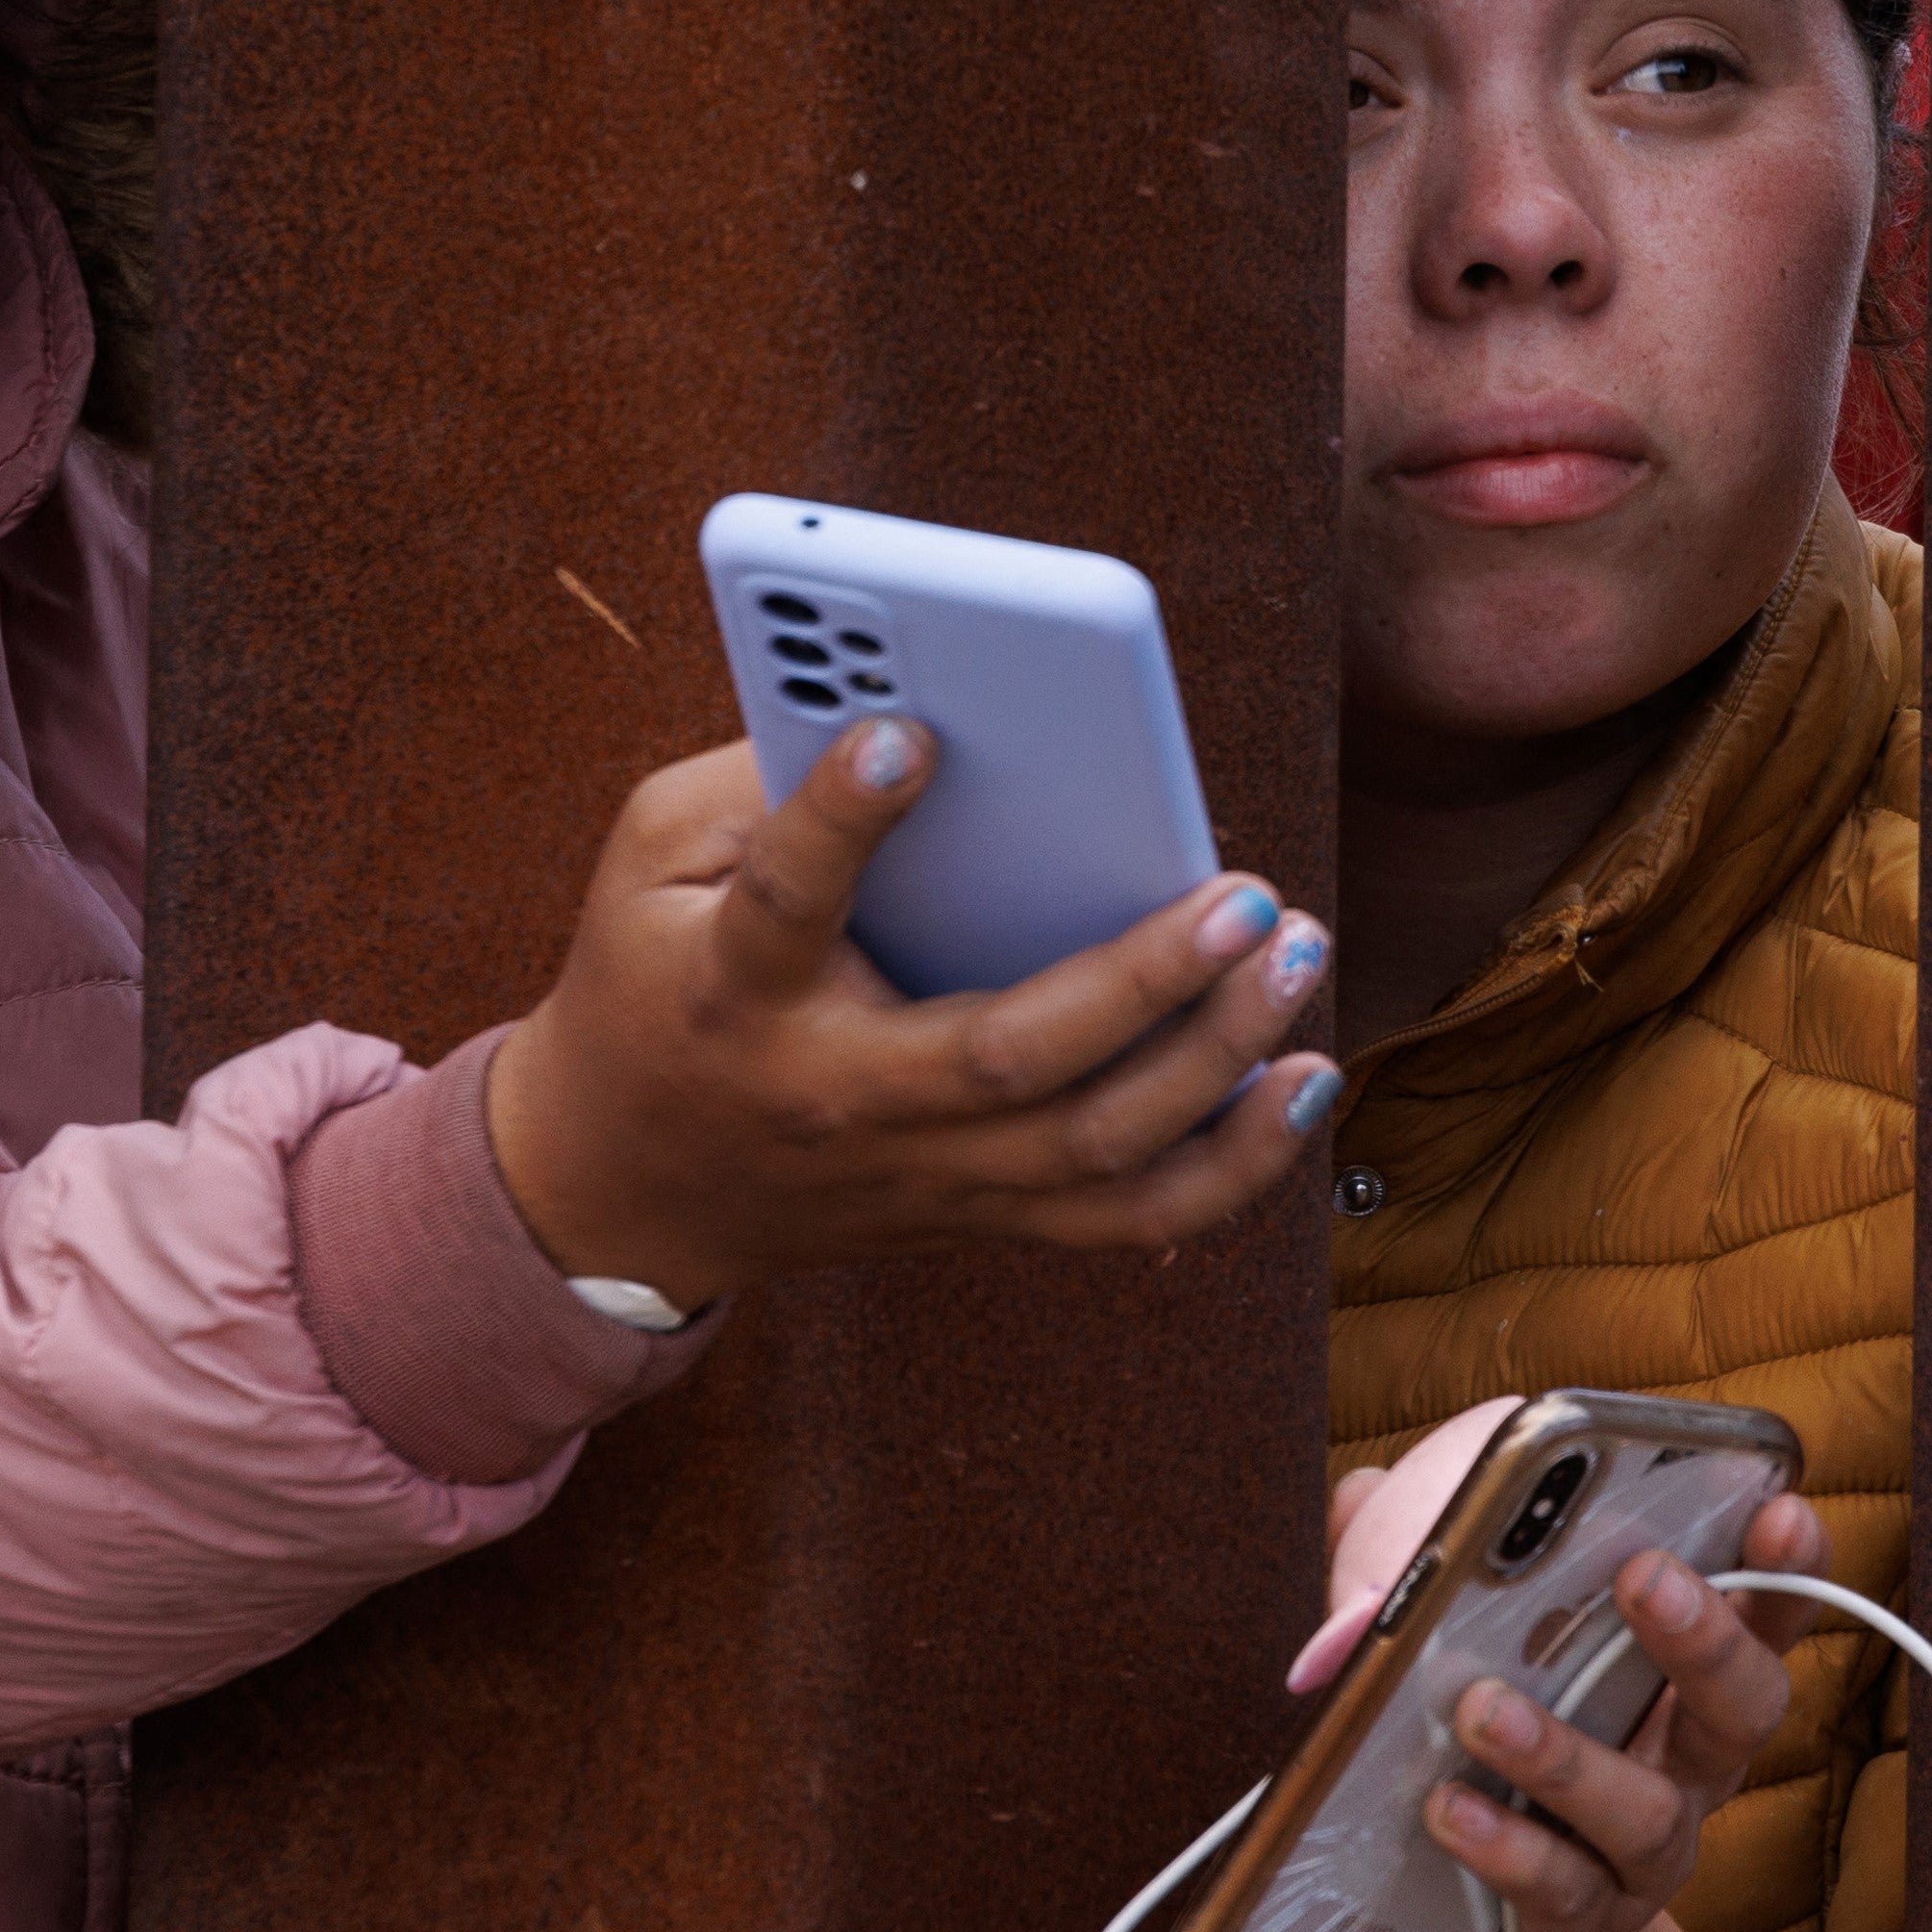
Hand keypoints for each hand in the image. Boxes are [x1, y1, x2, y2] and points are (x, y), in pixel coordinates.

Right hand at [484, 718, 1337, 1305]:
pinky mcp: (983, 1208)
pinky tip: (1304, 1077)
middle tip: (1242, 891)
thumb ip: (754, 781)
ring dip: (1215, 1062)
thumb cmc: (656, 979)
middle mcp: (843, 1097)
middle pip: (1003, 1058)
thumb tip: (914, 715)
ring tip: (1297, 955)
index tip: (908, 728)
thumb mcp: (650, 864)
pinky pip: (1128, 1216)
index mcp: (738, 992)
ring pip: (1091, 1148)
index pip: (787, 906)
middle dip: (1137, 978)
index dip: (839, 820)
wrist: (627, 1186)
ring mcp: (925, 1172)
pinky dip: (1232, 1165)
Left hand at [1418, 1492, 1830, 1931]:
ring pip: (1647, 1812)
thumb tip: (1364, 1493)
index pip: (1765, 1611)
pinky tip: (1450, 1809)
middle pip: (1745, 1705)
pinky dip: (1506, 1847)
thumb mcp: (1474, 1644)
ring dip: (1567, 1757)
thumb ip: (1426, 1560)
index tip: (1780, 1511)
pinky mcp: (1584, 1928)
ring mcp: (1647, 1856)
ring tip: (1485, 1710)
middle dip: (1705, 1638)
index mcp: (1684, 1677)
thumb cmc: (1502, 1749)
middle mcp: (1690, 1765)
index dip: (1787, 1563)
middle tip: (1642, 1577)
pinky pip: (1560, 1891)